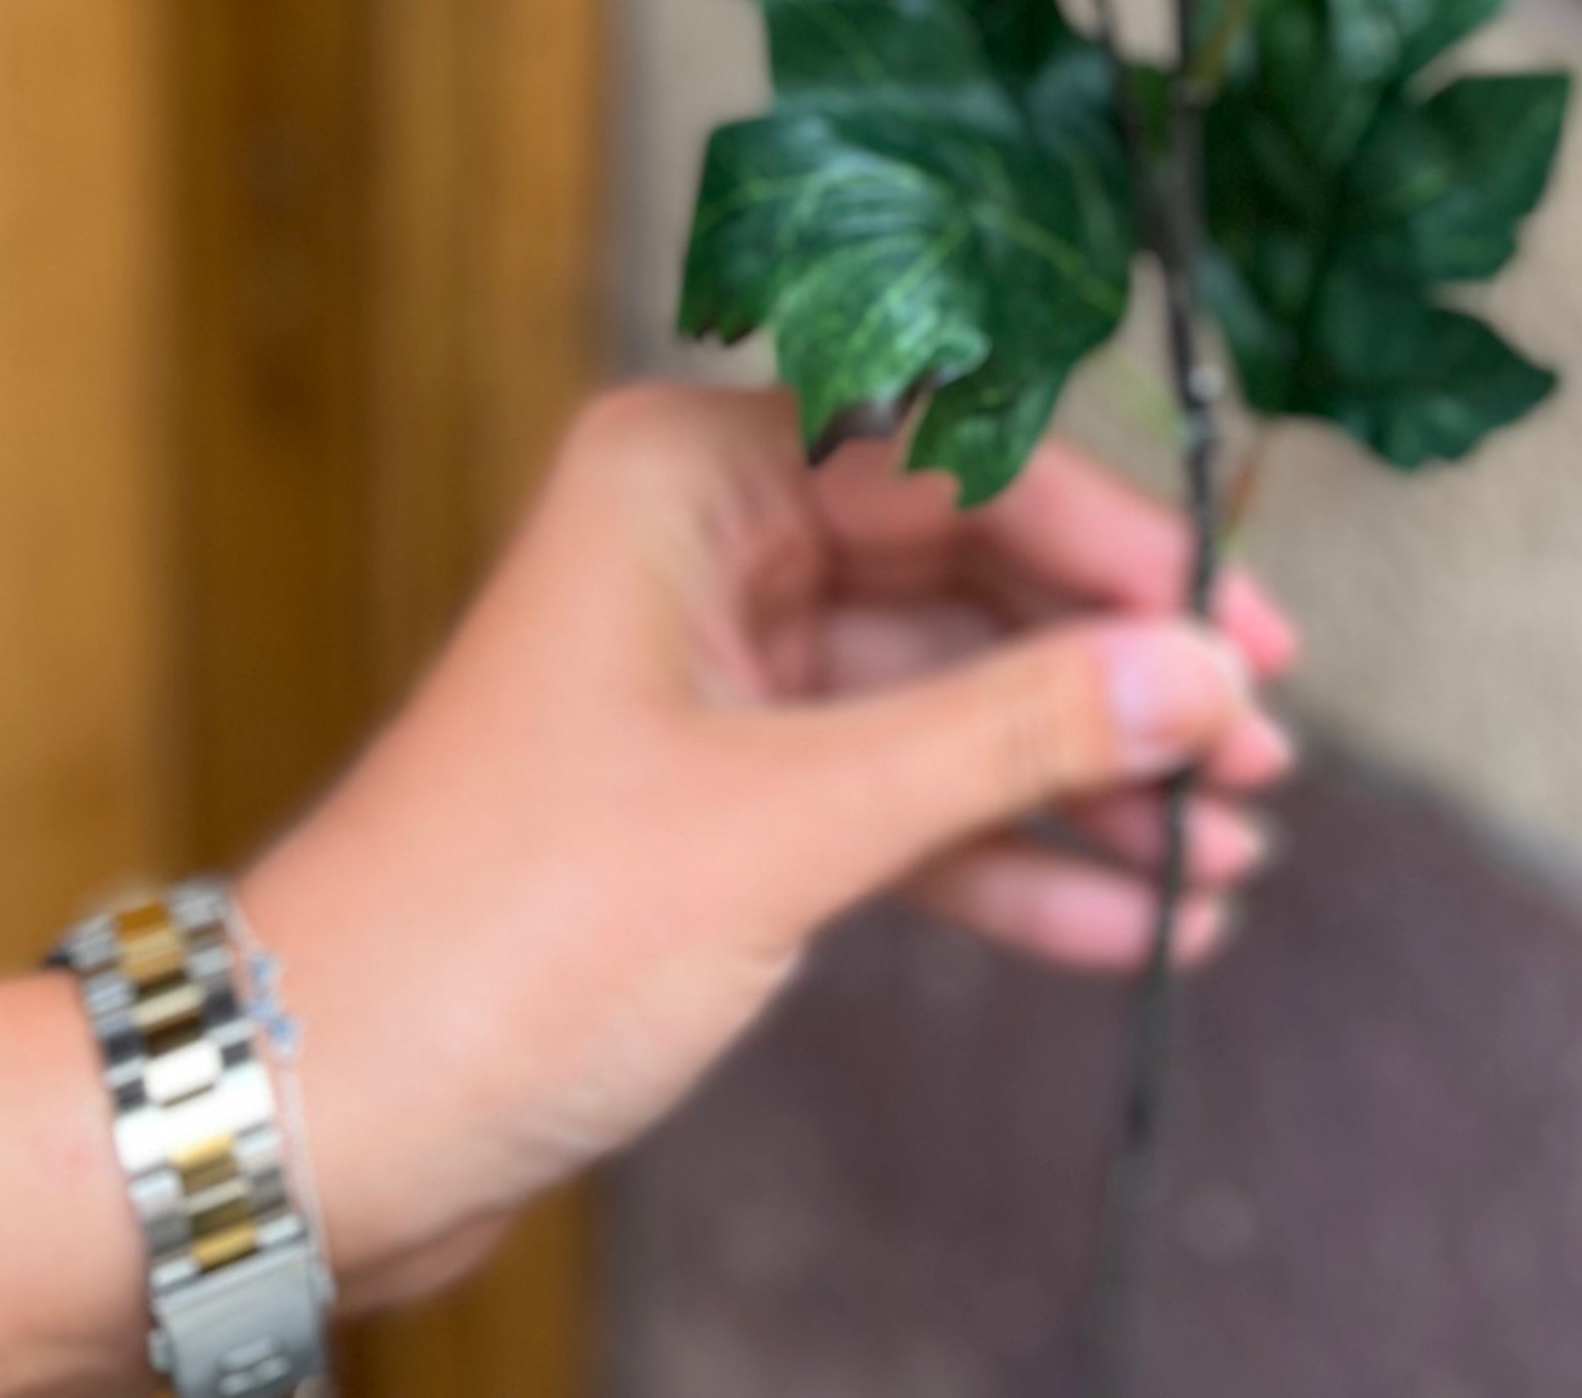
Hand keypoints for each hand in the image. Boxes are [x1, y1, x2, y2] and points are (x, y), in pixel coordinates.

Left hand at [243, 381, 1297, 1310]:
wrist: (316, 1120)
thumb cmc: (501, 933)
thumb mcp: (781, 826)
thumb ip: (1000, 741)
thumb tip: (1193, 675)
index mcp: (689, 478)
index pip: (956, 461)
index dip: (1115, 544)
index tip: (1242, 631)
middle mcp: (707, 550)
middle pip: (968, 581)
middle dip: (1113, 680)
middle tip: (1265, 758)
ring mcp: (716, 681)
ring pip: (946, 705)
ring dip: (1082, 784)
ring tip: (1230, 859)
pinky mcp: (721, 807)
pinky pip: (901, 807)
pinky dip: (1007, 863)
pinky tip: (1134, 923)